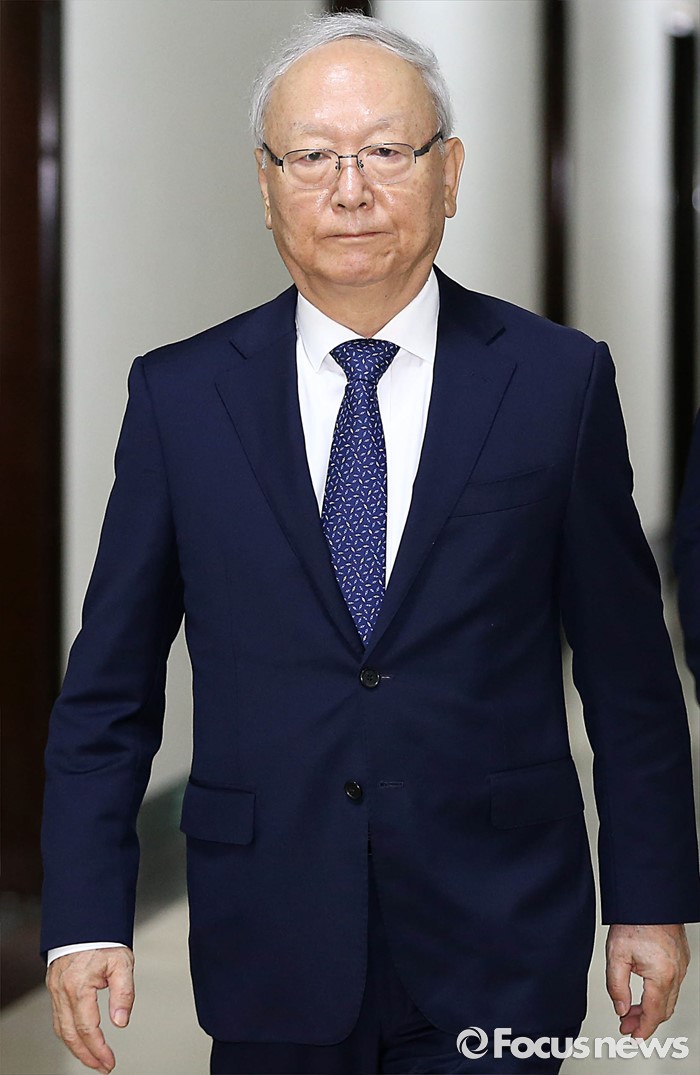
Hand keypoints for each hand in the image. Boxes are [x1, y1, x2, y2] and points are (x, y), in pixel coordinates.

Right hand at [46, 946, 134, 1073]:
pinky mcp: (54, 987)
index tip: (110, 1061)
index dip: (98, 1049)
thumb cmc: (104, 939)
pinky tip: (79, 1038)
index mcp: (79, 986)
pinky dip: (68, 1033)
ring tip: (92, 1058)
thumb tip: (121, 1021)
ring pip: (61, 1029)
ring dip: (76, 1048)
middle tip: (102, 1066)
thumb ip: (124, 994)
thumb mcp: (122, 963)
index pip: (87, 1028)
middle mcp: (62, 990)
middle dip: (86, 1055)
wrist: (85, 921)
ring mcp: (56, 990)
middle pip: (71, 1034)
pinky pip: (58, 1017)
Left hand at [606, 924, 689, 1039]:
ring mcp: (681, 965)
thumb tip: (621, 1009)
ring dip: (651, 1007)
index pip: (654, 1014)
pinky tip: (644, 992)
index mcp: (662, 975)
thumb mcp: (616, 956)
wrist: (649, 898)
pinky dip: (659, 994)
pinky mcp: (681, 958)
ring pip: (669, 998)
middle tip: (627, 1024)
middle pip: (663, 1009)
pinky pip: (672, 984)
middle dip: (645, 1021)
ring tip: (631, 1010)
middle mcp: (676, 972)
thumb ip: (616, 987)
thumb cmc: (634, 921)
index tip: (633, 1036)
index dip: (643, 1029)